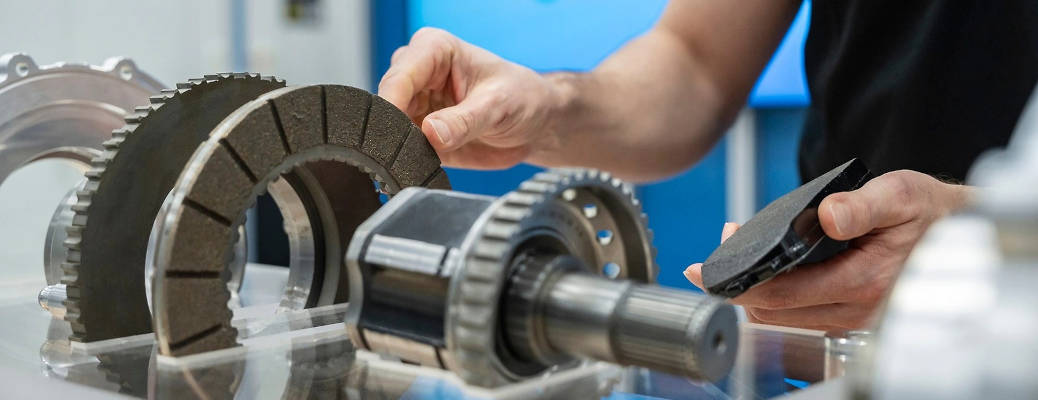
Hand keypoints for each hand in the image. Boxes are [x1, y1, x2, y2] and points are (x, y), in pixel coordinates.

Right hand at [378, 28, 562, 168]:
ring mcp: (415, 105)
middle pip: (385, 103)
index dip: (392, 105)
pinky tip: (421, 168)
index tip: (397, 132)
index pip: (400, 76)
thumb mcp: (499, 105)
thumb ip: (464, 121)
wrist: (535, 123)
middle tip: (409, 152)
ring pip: (388, 130)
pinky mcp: (418, 134)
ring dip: (398, 149)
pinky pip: (401, 151)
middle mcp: (418, 75)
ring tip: (422, 160)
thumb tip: (430, 133)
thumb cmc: (522, 97)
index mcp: (433, 49)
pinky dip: (407, 162)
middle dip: (393, 130)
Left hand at [684, 170, 972, 331]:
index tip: (705, 270)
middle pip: (774, 309)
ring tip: (736, 252)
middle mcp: (856, 309)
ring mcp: (852, 317)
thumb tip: (829, 216)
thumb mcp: (901, 194)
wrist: (959, 232)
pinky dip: (774, 293)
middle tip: (718, 251)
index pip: (784, 292)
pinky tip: (763, 268)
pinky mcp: (849, 314)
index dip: (740, 282)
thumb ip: (863, 205)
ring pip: (783, 315)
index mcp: (864, 281)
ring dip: (754, 288)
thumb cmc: (930, 212)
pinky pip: (799, 312)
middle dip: (739, 283)